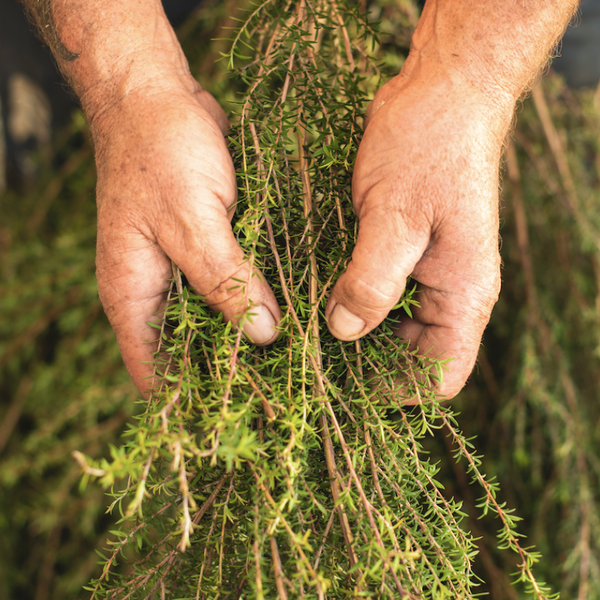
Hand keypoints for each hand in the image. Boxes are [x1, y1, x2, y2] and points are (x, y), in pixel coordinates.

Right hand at [94, 79, 280, 393]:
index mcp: (133, 296)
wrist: (157, 97)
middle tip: (285, 392)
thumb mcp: (191, 221)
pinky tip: (292, 308)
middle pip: (191, 351)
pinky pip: (232, 285)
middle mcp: (156, 290)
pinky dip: (255, 297)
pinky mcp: (207, 247)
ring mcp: (181, 269)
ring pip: (216, 319)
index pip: (156, 371)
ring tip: (299, 359)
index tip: (240, 420)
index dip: (192, 400)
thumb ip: (225, 281)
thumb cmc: (158, 153)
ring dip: (249, 333)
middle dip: (231, 371)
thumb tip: (264, 336)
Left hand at [325, 68, 506, 398]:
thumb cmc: (429, 148)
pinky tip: (318, 288)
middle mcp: (449, 291)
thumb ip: (372, 279)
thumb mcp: (396, 215)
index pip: (440, 375)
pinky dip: (352, 296)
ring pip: (392, 325)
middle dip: (367, 359)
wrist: (442, 93)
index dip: (396, 388)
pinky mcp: (404, 250)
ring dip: (355, 326)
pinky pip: (380, 291)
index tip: (345, 380)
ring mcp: (427, 271)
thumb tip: (345, 330)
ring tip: (308, 323)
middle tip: (313, 352)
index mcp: (463, 293)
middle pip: (411, 356)